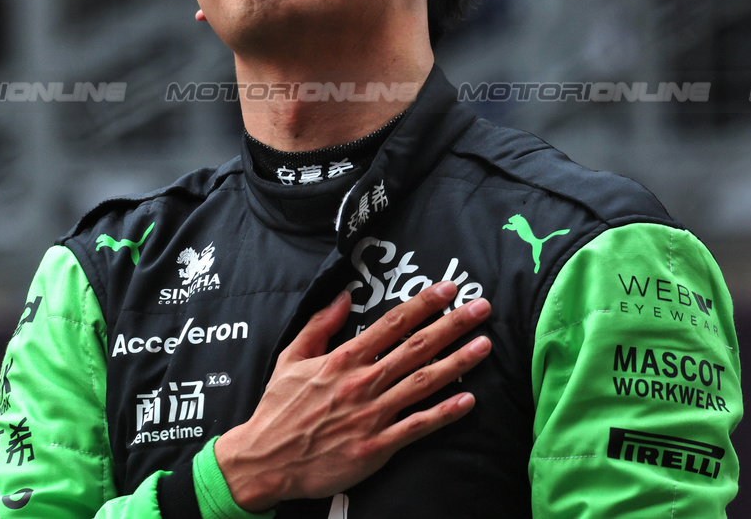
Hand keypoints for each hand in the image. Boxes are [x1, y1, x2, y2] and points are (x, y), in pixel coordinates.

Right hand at [213, 280, 491, 511]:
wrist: (265, 461)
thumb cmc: (278, 409)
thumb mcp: (291, 358)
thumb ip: (320, 325)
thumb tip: (345, 296)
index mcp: (344, 359)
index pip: (392, 324)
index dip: (423, 304)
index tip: (448, 289)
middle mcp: (363, 382)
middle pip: (417, 347)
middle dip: (452, 325)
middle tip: (481, 308)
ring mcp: (372, 414)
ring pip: (423, 383)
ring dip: (458, 363)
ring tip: (485, 346)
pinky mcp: (376, 446)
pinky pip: (416, 426)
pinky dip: (444, 413)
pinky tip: (468, 400)